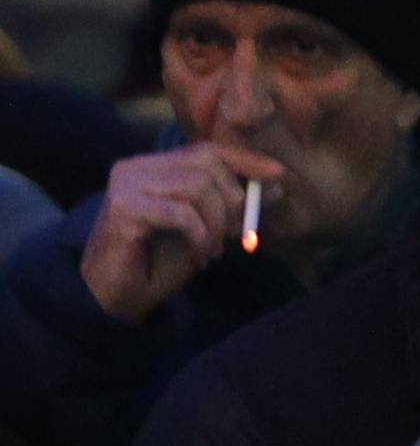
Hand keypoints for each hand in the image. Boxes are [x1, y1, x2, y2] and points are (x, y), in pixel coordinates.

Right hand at [79, 141, 268, 320]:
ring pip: (196, 187)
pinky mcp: (122, 209)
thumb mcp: (205, 228)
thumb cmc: (158, 261)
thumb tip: (275, 183)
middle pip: (206, 165)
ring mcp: (125, 186)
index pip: (206, 149)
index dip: (245, 160)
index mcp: (152, 166)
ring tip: (212, 250)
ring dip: (215, 225)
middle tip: (235, 234)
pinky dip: (199, 236)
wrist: (116, 295)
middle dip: (232, 201)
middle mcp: (134, 168)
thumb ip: (232, 204)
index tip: (277, 175)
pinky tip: (198, 255)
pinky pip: (181, 213)